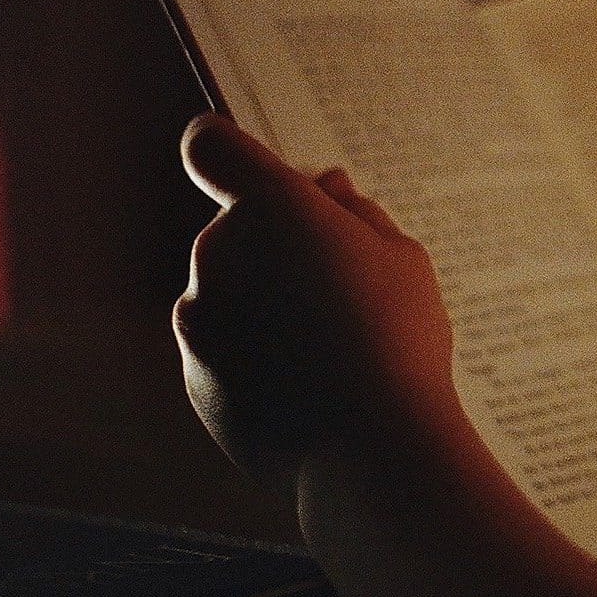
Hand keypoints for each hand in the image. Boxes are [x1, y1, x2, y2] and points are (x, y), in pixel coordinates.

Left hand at [174, 114, 464, 494]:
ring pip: (232, 289)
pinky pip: (226, 346)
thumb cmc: (395, 339)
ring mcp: (198, 318)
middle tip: (348, 280)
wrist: (367, 450)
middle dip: (281, 242)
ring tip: (336, 343)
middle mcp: (218, 255)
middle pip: (238, 227)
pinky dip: (258, 354)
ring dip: (270, 301)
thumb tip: (324, 189)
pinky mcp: (195, 375)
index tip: (265, 175)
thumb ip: (354, 211)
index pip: (213, 146)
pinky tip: (313, 382)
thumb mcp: (402, 255)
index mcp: (270, 208)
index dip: (233, 152)